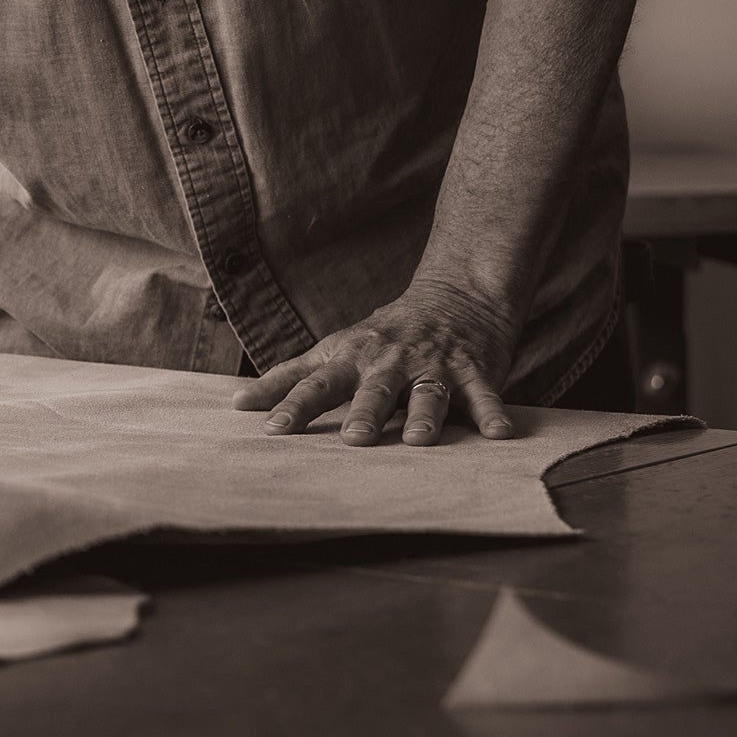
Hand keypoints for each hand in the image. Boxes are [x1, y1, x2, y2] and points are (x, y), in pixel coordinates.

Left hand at [231, 279, 519, 445]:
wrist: (456, 295)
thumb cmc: (381, 336)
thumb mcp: (333, 350)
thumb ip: (288, 378)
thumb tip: (237, 404)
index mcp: (351, 359)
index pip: (315, 384)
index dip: (292, 404)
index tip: (270, 429)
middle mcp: (388, 361)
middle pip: (372, 390)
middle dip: (362, 413)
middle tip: (353, 440)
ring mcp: (431, 365)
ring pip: (426, 392)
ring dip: (422, 416)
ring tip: (417, 441)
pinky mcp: (472, 369)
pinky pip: (483, 393)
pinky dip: (492, 412)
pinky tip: (499, 435)